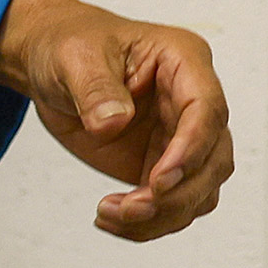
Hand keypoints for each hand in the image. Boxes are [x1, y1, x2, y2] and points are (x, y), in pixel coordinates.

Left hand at [0, 0, 232, 242]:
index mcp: (184, 62)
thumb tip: (112, 122)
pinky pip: (171, 204)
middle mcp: (191, 102)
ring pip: (200, 191)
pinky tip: (112, 219)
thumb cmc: (72, 45)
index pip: (207, 110)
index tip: (159, 181)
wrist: (52, 63)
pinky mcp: (160, 164)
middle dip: (177, 194)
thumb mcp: (75, 56)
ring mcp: (179, 137)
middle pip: (215, 160)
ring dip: (162, 216)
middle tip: (130, 208)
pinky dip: (147, 223)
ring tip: (110, 215)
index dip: (191, 150)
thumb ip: (95, 89)